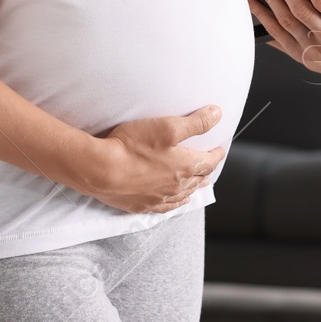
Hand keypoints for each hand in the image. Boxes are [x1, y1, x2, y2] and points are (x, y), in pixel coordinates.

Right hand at [78, 104, 225, 213]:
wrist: (102, 170)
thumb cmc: (133, 146)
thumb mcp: (168, 126)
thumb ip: (195, 122)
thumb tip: (217, 114)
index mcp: (185, 167)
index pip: (209, 161)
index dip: (216, 153)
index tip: (219, 149)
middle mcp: (176, 186)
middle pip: (198, 178)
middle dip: (206, 170)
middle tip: (209, 164)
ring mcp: (159, 198)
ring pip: (184, 194)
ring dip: (193, 187)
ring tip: (199, 183)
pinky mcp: (142, 205)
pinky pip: (166, 206)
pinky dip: (176, 202)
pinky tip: (176, 201)